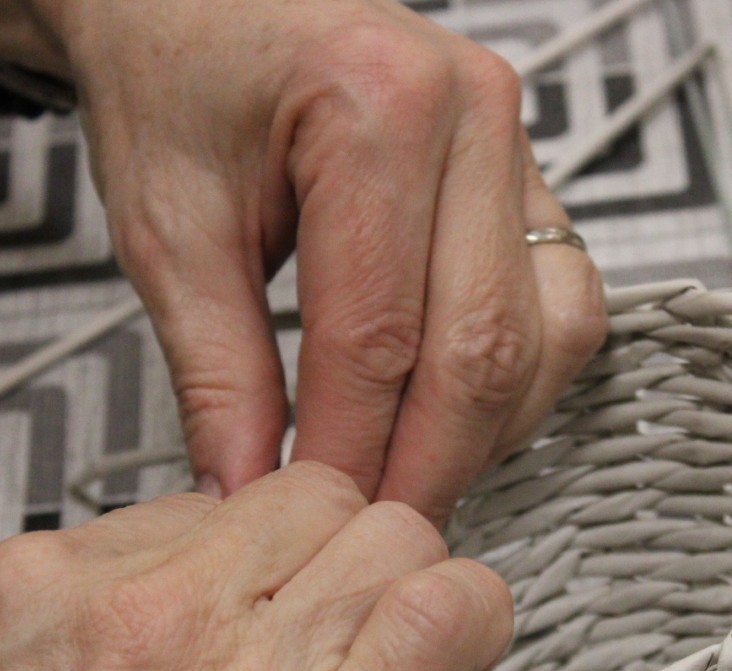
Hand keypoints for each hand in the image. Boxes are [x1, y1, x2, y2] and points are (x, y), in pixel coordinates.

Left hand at [0, 0, 607, 522]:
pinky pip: (564, 303)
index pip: (382, 337)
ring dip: (489, 430)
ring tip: (412, 476)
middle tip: (378, 535)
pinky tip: (456, 411)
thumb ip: (217, 372)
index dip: (352, 452)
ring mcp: (518, 141)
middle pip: (482, 348)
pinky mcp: (530, 174)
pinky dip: (521, 379)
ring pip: (547, 335)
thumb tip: (250, 491)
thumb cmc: (177, 74)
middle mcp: (472, 113)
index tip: (318, 523)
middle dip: (431, 464)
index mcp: (374, 105)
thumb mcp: (167, 226)